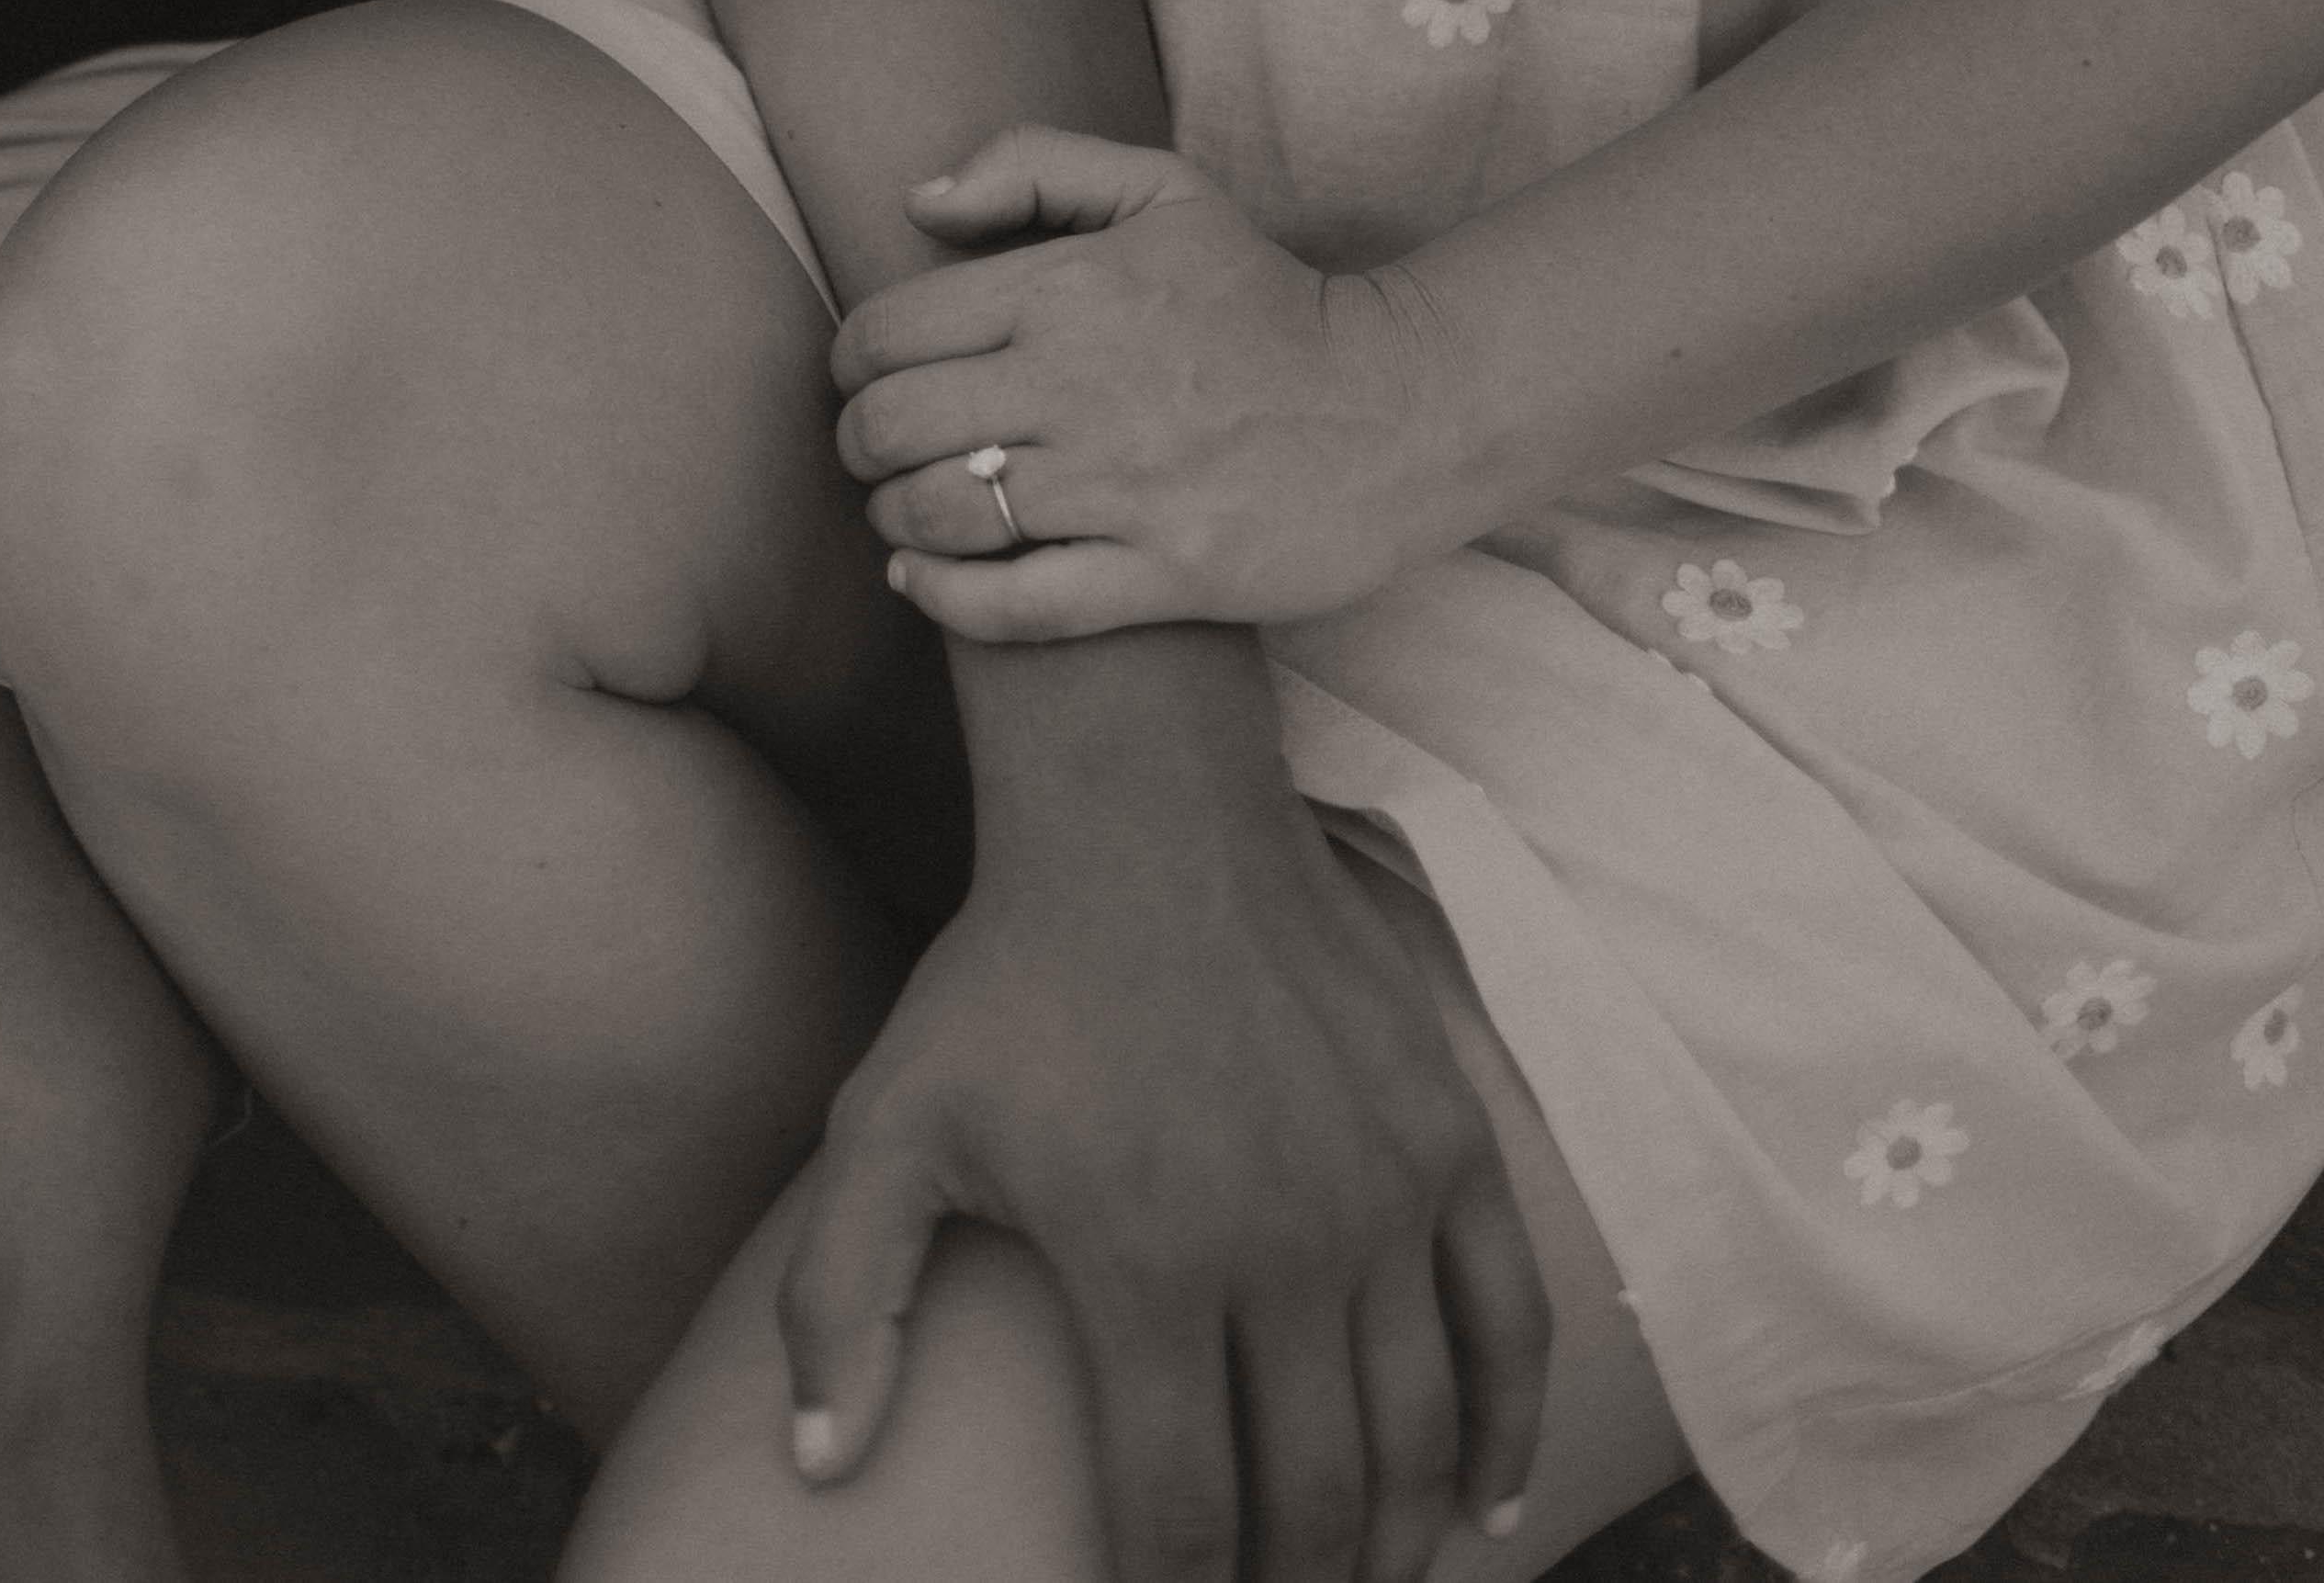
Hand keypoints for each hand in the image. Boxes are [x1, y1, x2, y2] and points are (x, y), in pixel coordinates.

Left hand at [780, 744, 1548, 1577]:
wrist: (1144, 814)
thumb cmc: (1008, 979)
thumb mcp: (889, 1126)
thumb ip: (839, 1301)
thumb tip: (815, 1467)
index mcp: (1145, 1263)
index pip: (1179, 1516)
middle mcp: (1282, 1243)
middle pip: (1312, 1501)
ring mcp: (1382, 1191)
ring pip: (1414, 1436)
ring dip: (1392, 1545)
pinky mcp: (1447, 1138)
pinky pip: (1509, 1321)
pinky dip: (1509, 1431)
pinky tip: (1485, 1509)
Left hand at [837, 131, 1474, 639]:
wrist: (1397, 404)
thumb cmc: (1263, 296)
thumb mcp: (1162, 190)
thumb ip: (1034, 166)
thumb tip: (917, 202)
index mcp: (1068, 287)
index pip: (889, 333)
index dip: (849, 365)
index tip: (862, 381)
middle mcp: (1081, 385)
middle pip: (895, 427)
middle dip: (858, 445)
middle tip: (872, 452)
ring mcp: (1123, 486)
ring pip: (942, 516)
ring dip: (895, 518)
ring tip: (902, 512)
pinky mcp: (1165, 573)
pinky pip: (1015, 605)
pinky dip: (946, 598)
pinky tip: (921, 582)